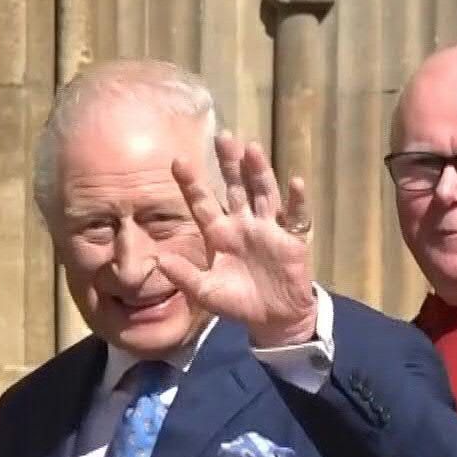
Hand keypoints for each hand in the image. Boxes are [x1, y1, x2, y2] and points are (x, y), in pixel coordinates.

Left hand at [160, 133, 318, 347]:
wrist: (273, 320)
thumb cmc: (238, 303)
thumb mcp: (206, 292)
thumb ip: (184, 276)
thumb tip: (159, 260)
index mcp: (219, 234)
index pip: (203, 203)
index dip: (191, 183)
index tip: (178, 161)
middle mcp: (243, 224)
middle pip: (236, 187)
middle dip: (229, 163)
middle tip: (223, 137)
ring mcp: (269, 229)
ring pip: (263, 193)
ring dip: (259, 171)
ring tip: (252, 148)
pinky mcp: (292, 240)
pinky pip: (296, 217)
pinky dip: (297, 201)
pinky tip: (295, 183)